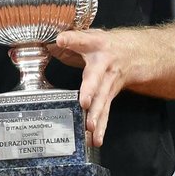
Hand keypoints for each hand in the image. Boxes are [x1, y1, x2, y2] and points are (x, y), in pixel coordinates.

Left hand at [50, 28, 129, 146]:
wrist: (134, 53)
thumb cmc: (103, 44)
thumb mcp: (86, 35)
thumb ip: (66, 40)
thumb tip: (40, 43)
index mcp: (94, 43)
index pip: (81, 40)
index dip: (71, 39)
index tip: (61, 40)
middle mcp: (104, 63)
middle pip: (96, 77)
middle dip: (90, 90)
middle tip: (84, 101)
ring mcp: (108, 81)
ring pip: (102, 99)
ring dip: (96, 115)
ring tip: (90, 127)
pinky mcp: (110, 95)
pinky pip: (105, 112)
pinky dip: (101, 127)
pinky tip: (96, 140)